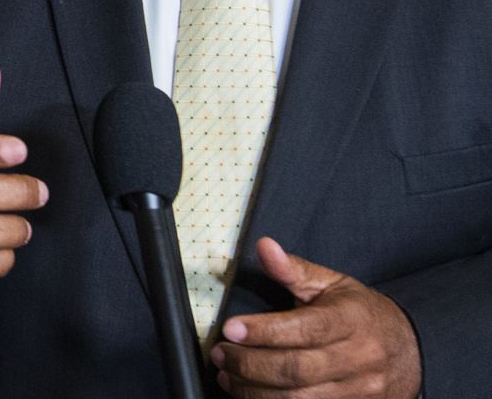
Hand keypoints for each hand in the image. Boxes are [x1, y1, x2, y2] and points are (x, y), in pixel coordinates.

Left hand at [212, 237, 420, 398]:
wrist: (409, 351)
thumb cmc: (361, 314)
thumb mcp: (332, 285)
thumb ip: (294, 269)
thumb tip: (264, 247)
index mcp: (353, 320)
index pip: (306, 329)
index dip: (265, 331)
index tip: (230, 328)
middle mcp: (360, 358)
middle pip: (298, 370)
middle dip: (250, 365)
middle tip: (221, 354)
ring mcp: (361, 391)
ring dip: (254, 391)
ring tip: (228, 374)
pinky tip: (249, 394)